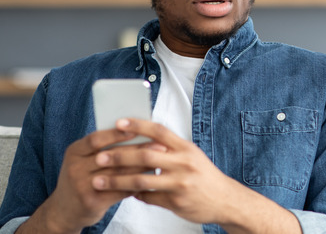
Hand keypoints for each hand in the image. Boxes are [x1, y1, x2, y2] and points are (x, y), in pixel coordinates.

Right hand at [18, 127, 148, 233]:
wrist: (63, 210)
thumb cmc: (81, 178)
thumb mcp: (83, 159)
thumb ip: (103, 147)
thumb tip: (136, 131)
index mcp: (74, 152)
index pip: (96, 139)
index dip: (117, 133)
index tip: (138, 128)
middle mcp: (75, 167)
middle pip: (111, 155)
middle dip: (138, 150)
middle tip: (160, 145)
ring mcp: (81, 186)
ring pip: (118, 174)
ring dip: (141, 167)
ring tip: (159, 162)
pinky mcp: (91, 202)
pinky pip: (119, 191)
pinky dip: (136, 184)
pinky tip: (149, 180)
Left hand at [92, 119, 300, 232]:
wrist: (225, 199)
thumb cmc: (205, 175)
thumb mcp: (191, 155)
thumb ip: (170, 148)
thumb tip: (144, 138)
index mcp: (185, 148)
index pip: (158, 131)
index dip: (137, 125)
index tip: (117, 123)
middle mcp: (184, 163)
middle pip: (146, 155)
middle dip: (120, 156)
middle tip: (100, 157)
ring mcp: (180, 184)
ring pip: (142, 181)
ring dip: (117, 181)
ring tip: (99, 181)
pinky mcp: (176, 202)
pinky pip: (149, 198)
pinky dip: (134, 195)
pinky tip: (124, 193)